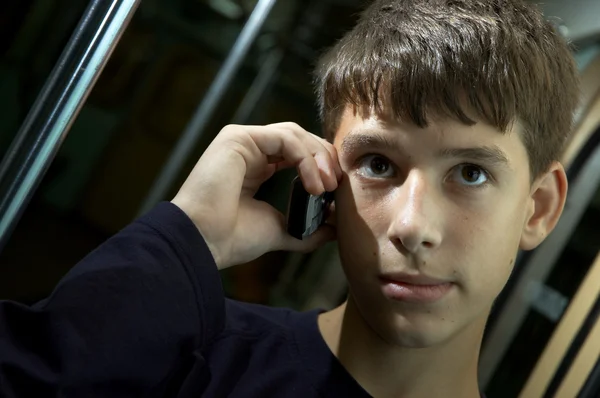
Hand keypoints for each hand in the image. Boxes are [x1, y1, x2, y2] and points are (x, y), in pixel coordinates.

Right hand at [171, 122, 341, 269]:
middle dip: (324, 158)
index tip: (335, 190)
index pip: (298, 153)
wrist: (204, 242)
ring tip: (326, 185)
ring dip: (317, 157)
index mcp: (257, 167)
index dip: (321, 165)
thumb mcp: (280, 230)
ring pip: (294, 134)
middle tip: (336, 184)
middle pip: (300, 138)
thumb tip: (335, 228)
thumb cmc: (231, 237)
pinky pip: (285, 138)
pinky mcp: (238, 137)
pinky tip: (313, 184)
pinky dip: (305, 159)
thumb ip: (307, 227)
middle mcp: (250, 150)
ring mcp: (242, 141)